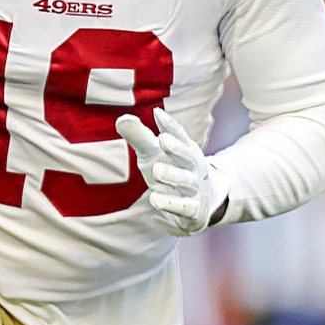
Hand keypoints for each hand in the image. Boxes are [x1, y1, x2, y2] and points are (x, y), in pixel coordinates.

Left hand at [116, 108, 228, 235]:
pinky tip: (155, 209)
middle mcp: (194, 168)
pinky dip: (171, 208)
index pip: (180, 135)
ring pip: (186, 185)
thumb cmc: (172, 169)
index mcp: (186, 150)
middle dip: (176, 150)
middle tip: (162, 141)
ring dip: (172, 180)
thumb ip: (140, 137)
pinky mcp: (193, 211)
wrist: (202, 201)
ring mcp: (195, 190)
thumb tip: (123, 119)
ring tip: (154, 184)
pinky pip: (184, 210)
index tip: (157, 113)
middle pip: (188, 158)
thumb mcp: (154, 153)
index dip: (170, 125)